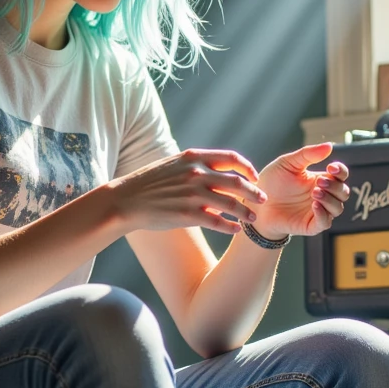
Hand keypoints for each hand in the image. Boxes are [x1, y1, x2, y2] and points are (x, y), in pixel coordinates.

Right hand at [110, 148, 267, 234]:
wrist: (125, 200)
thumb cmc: (148, 183)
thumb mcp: (172, 164)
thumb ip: (195, 166)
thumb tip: (215, 173)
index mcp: (193, 157)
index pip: (231, 158)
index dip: (247, 168)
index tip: (254, 177)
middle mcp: (196, 173)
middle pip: (237, 182)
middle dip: (254, 192)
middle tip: (263, 200)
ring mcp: (193, 194)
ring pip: (231, 204)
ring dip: (246, 212)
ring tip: (253, 219)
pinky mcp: (188, 215)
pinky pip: (217, 222)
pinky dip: (230, 227)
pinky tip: (236, 230)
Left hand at [253, 143, 349, 238]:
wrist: (256, 203)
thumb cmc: (272, 183)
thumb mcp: (288, 163)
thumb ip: (308, 154)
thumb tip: (330, 146)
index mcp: (320, 180)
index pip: (340, 176)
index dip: (340, 171)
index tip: (331, 167)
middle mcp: (322, 196)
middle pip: (343, 192)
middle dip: (335, 186)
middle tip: (319, 182)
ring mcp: (317, 212)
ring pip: (338, 208)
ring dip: (330, 199)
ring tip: (315, 192)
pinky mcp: (310, 225)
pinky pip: (325, 223)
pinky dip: (324, 214)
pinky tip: (315, 205)